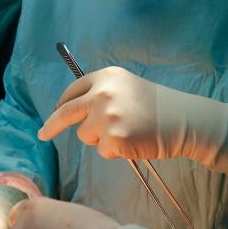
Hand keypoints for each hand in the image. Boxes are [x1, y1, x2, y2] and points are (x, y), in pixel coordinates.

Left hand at [39, 67, 227, 178]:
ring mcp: (107, 116)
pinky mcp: (114, 138)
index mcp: (105, 77)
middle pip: (66, 112)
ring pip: (86, 135)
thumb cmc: (157, 106)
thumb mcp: (127, 87)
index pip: (73, 90)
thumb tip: (74, 109)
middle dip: (51, 125)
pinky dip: (115, 151)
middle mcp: (102, 93)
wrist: (184, 120)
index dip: (63, 103)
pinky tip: (133, 142)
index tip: (55, 112)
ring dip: (100, 139)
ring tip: (126, 132)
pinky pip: (102, 151)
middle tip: (42, 134)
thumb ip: (102, 93)